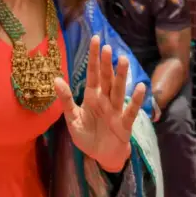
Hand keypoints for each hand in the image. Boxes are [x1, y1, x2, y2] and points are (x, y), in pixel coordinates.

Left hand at [53, 36, 145, 172]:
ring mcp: (115, 111)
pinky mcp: (124, 125)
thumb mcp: (72, 118)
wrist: (101, 157)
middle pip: (106, 78)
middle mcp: (105, 99)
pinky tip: (140, 87)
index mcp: (92, 96)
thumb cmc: (86, 135)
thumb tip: (55, 79)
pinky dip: (134, 100)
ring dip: (121, 76)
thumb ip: (66, 100)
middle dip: (106, 63)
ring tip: (124, 60)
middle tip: (108, 46)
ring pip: (118, 90)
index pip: (92, 73)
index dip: (94, 57)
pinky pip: (130, 111)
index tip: (96, 39)